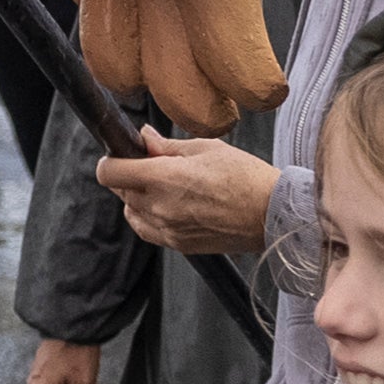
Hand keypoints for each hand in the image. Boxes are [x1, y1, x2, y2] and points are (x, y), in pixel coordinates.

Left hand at [95, 135, 283, 258]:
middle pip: (120, 190)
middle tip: (152, 164)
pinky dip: (148, 217)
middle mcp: (160, 206)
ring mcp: (168, 229)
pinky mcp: (179, 245)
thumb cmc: (245, 176)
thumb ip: (166, 146)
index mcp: (163, 178)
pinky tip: (168, 206)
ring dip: (138, 197)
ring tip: (164, 186)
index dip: (112, 160)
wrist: (273, 214)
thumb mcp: (205, 148)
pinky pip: (148, 230)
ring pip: (131, 211)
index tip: (124, 153)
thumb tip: (144, 138)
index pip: (110, 173)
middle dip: (129, 175)